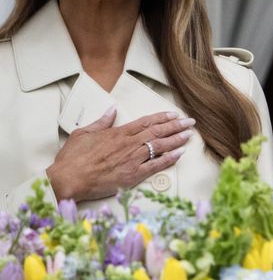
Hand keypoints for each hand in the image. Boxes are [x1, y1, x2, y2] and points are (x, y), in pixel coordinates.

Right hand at [46, 108, 194, 201]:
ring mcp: (131, 160)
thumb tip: (112, 109)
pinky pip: (155, 166)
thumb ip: (102, 121)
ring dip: (176, 140)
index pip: (146, 122)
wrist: (66, 179)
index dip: (162, 117)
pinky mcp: (132, 176)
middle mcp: (128, 144)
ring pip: (160, 146)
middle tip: (190, 122)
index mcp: (118, 133)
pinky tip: (180, 154)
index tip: (175, 114)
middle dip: (176, 126)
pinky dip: (169, 159)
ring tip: (189, 135)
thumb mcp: (84, 133)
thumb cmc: (72, 158)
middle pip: (157, 132)